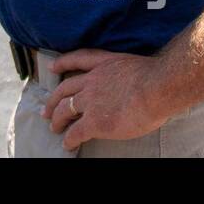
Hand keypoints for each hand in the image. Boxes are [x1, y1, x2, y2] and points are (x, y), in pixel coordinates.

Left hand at [40, 49, 172, 151]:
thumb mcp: (137, 66)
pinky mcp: (95, 121)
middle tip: (47, 109)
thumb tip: (135, 85)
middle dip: (53, 100)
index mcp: (104, 64)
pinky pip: (76, 131)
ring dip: (57, 119)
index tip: (52, 67)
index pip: (78, 59)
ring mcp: (91, 101)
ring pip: (66, 109)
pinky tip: (67, 144)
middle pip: (65, 89)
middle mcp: (93, 80)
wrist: (157, 87)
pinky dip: (69, 139)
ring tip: (54, 127)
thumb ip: (127, 75)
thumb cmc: (157, 77)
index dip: (63, 63)